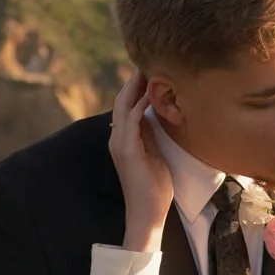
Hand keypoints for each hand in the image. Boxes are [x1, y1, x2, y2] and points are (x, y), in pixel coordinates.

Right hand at [108, 71, 173, 251]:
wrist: (147, 214)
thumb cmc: (155, 189)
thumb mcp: (156, 155)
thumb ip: (152, 136)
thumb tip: (157, 116)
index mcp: (124, 139)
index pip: (127, 105)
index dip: (136, 87)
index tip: (151, 70)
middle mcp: (117, 138)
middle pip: (122, 100)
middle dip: (134, 80)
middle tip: (148, 60)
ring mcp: (120, 144)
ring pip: (123, 105)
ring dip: (135, 86)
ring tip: (148, 68)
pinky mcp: (127, 150)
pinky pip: (131, 120)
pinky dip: (140, 104)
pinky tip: (151, 92)